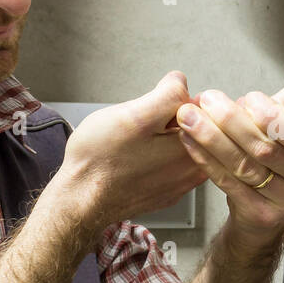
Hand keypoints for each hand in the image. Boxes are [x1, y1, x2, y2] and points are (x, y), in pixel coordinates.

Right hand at [56, 71, 206, 230]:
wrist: (81, 200)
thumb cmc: (99, 160)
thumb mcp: (132, 115)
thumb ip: (167, 96)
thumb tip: (182, 83)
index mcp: (190, 148)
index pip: (202, 107)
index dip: (175, 97)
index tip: (155, 107)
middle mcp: (192, 170)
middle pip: (197, 127)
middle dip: (174, 118)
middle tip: (144, 126)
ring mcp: (182, 184)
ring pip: (185, 145)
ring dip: (167, 137)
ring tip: (140, 144)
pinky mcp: (170, 192)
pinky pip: (175, 164)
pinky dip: (162, 157)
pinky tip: (140, 159)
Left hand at [174, 85, 283, 248]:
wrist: (273, 203)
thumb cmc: (283, 155)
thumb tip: (253, 100)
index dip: (273, 116)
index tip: (248, 99)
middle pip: (266, 149)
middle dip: (232, 121)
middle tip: (209, 101)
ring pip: (244, 165)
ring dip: (212, 138)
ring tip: (190, 118)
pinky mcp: (260, 214)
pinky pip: (228, 182)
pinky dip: (206, 159)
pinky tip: (191, 141)